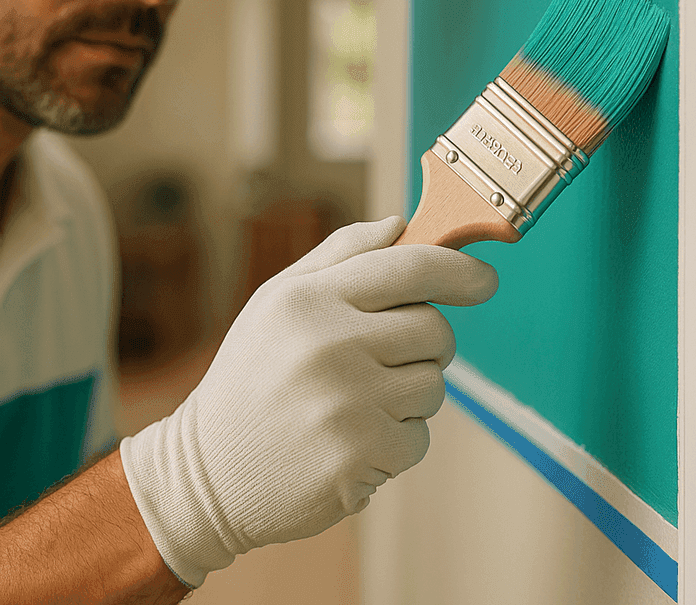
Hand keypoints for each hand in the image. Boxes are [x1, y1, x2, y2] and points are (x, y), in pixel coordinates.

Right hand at [120, 215, 498, 586]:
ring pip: (432, 386)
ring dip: (407, 397)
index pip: (410, 267)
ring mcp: (347, 403)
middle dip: (423, 345)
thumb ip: (340, 256)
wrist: (211, 472)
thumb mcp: (276, 302)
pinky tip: (348, 442)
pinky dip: (394, 443)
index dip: (459, 271)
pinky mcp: (361, 455)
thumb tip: (401, 224)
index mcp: (309, 299)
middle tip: (380, 361)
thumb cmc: (251, 378)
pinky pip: (418, 437)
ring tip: (350, 406)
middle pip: (434, 329)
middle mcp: (329, 344)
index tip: (484, 281)